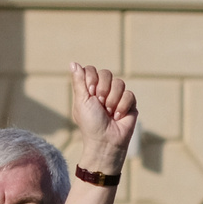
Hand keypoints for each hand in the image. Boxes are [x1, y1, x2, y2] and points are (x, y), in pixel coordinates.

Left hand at [67, 62, 137, 179]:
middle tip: (100, 103)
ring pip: (119, 83)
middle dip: (103, 89)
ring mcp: (117, 96)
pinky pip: (129, 94)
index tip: (90, 92)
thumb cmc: (90, 123)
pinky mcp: (129, 103)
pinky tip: (118, 117)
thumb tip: (73, 63)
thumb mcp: (81, 101)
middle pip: (106, 73)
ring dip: (112, 100)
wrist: (105, 140)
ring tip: (109, 113)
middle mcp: (103, 91)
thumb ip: (78, 81)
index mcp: (89, 90)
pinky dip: (122, 107)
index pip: (91, 70)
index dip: (91, 79)